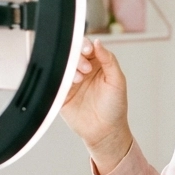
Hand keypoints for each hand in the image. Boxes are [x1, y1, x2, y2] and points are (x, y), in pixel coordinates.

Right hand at [60, 38, 132, 174]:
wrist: (105, 132)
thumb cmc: (115, 107)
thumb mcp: (118, 80)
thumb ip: (109, 60)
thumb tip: (98, 42)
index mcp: (98, 64)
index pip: (88, 47)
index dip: (85, 45)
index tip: (88, 50)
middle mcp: (84, 70)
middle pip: (73, 54)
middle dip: (78, 57)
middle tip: (86, 68)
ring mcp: (72, 81)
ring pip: (64, 65)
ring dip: (70, 67)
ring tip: (80, 78)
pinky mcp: (61, 93)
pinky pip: (56, 80)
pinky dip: (61, 78)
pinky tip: (70, 83)